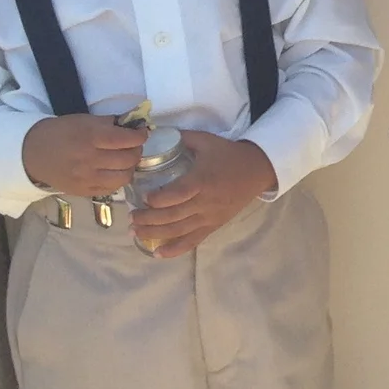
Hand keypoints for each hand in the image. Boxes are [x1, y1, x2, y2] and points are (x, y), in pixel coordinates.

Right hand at [21, 114, 144, 198]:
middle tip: (133, 146)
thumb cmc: (60, 132)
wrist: (32, 153)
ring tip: (125, 160)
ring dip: (130, 167)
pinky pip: (112, 188)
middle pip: (128, 159)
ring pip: (124, 177)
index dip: (140, 136)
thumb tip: (134, 124)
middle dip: (137, 151)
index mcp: (90, 137)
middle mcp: (90, 159)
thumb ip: (109, 123)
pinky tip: (114, 171)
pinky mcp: (84, 191)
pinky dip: (118, 179)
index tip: (141, 132)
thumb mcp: (84, 120)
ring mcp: (87, 178)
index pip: (126, 140)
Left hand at [129, 131, 276, 257]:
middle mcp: (205, 202)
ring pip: (178, 231)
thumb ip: (181, 138)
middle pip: (173, 216)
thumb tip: (153, 134)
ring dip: (155, 234)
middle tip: (131, 217)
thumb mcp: (206, 141)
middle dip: (148, 219)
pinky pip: (192, 241)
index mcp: (202, 180)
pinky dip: (174, 250)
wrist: (257, 170)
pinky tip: (157, 253)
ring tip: (135, 233)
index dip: (158, 199)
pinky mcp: (213, 226)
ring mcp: (209, 217)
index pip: (177, 194)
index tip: (144, 197)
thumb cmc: (228, 154)